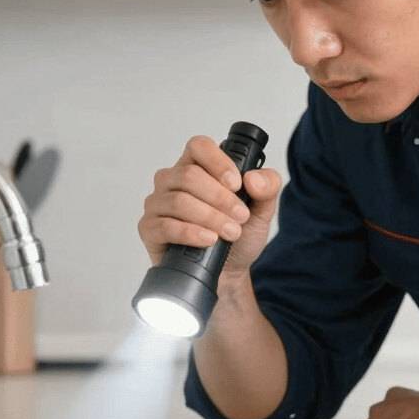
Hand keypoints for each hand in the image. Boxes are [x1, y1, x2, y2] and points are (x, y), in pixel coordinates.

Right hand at [138, 134, 281, 273]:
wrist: (230, 272)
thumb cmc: (240, 235)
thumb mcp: (263, 210)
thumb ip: (268, 187)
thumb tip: (252, 177)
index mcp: (197, 166)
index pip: (199, 146)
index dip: (218, 162)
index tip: (237, 184)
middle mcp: (172, 180)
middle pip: (189, 175)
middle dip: (221, 198)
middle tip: (241, 216)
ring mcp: (158, 203)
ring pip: (178, 200)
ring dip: (210, 217)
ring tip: (231, 232)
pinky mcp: (150, 229)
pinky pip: (165, 226)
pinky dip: (191, 233)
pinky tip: (209, 239)